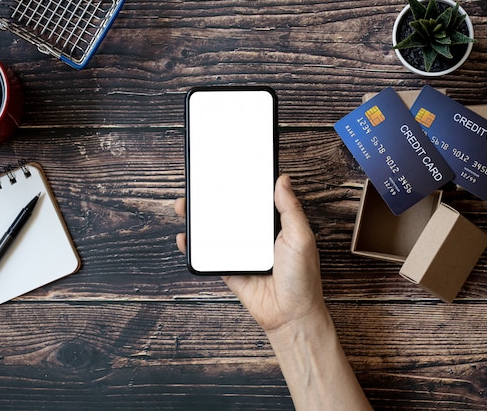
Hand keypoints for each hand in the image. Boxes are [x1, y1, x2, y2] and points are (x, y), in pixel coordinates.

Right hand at [175, 174, 327, 332]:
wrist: (291, 315)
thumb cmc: (302, 278)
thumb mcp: (301, 237)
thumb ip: (290, 209)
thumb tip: (283, 179)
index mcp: (274, 225)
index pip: (254, 200)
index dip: (240, 186)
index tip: (226, 171)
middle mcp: (256, 237)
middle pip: (229, 213)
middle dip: (212, 199)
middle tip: (198, 185)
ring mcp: (241, 253)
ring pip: (215, 231)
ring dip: (198, 219)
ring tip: (184, 205)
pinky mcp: (229, 270)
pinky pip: (209, 256)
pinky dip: (194, 247)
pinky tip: (185, 237)